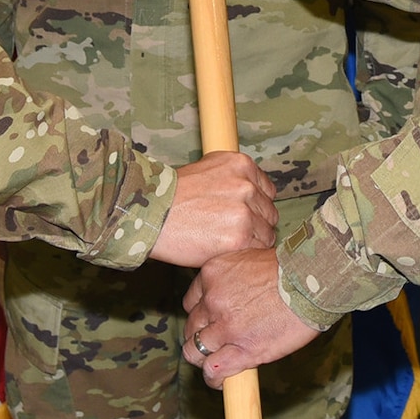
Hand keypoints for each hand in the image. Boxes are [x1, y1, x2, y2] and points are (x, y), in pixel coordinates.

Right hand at [149, 151, 277, 266]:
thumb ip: (232, 178)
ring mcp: (245, 212)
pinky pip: (257, 249)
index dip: (255, 206)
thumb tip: (252, 192)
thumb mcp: (206, 169)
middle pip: (269, 212)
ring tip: (226, 242)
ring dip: (251, 240)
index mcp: (241, 165)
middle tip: (231, 231)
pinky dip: (245, 253)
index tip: (241, 214)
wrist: (151, 214)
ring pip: (266, 233)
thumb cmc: (172, 195)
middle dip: (255, 224)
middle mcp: (247, 185)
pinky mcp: (240, 237)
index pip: (267, 191)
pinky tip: (227, 251)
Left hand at [181, 247, 319, 386]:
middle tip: (213, 343)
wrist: (312, 282)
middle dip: (200, 336)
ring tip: (213, 364)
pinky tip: (220, 380)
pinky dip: (213, 379)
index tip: (210, 321)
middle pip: (191, 327)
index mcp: (212, 273)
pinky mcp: (242, 351)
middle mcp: (212, 300)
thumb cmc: (292, 268)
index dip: (201, 315)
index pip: (191, 302)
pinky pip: (214, 370)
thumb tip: (238, 294)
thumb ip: (235, 278)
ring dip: (203, 359)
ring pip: (195, 351)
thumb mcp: (252, 258)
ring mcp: (225, 327)